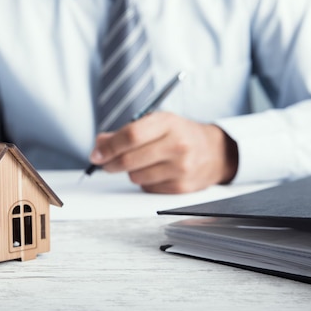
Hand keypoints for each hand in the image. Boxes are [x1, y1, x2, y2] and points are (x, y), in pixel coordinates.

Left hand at [89, 112, 237, 193]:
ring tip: (142, 163)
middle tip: (104, 163)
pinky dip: (145, 181)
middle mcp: (177, 145)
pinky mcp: (182, 187)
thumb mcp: (157, 123)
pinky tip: (155, 172)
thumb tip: (99, 144)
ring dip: (131, 172)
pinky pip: (148, 188)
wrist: (215, 152)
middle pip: (130, 160)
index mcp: (168, 123)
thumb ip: (127, 131)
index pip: (131, 136)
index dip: (109, 146)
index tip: (96, 153)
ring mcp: (181, 168)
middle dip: (110, 163)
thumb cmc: (179, 134)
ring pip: (136, 177)